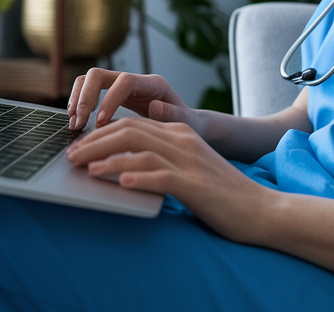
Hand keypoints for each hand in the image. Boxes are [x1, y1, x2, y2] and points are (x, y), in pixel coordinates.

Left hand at [66, 116, 274, 242]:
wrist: (261, 209)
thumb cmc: (222, 195)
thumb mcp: (189, 168)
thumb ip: (162, 159)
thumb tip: (123, 165)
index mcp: (180, 133)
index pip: (133, 124)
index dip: (101, 133)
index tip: (80, 147)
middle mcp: (183, 141)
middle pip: (130, 131)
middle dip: (96, 142)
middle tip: (72, 156)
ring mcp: (189, 161)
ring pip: (139, 150)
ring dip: (107, 158)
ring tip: (85, 169)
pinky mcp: (195, 184)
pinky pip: (160, 176)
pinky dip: (137, 177)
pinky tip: (119, 183)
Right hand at [67, 68, 196, 131]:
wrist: (186, 124)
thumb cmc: (188, 125)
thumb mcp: (187, 123)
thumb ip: (173, 115)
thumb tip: (154, 107)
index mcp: (153, 84)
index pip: (125, 81)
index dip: (109, 99)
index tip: (100, 122)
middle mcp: (135, 80)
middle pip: (99, 74)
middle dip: (85, 97)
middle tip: (78, 124)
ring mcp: (122, 86)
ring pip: (89, 79)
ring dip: (77, 99)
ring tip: (74, 124)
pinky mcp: (113, 95)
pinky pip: (88, 91)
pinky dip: (78, 104)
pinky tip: (77, 123)